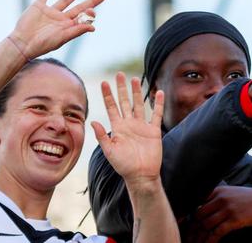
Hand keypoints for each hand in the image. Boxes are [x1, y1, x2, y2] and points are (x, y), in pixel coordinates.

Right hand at [9, 0, 105, 59]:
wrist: (23, 43)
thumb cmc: (43, 44)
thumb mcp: (62, 38)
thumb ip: (77, 31)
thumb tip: (93, 27)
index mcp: (68, 27)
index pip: (83, 18)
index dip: (91, 13)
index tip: (94, 10)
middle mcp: (61, 19)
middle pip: (79, 7)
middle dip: (91, 1)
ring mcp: (50, 12)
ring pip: (66, 0)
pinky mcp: (38, 7)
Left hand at [92, 72, 163, 186]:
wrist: (141, 175)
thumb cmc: (124, 165)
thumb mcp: (110, 151)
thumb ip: (102, 136)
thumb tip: (93, 121)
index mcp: (118, 128)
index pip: (111, 107)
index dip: (107, 95)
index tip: (104, 83)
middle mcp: (129, 124)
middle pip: (125, 102)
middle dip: (121, 88)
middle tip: (119, 74)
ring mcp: (142, 126)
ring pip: (139, 105)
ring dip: (137, 92)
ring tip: (135, 79)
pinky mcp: (153, 131)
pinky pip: (156, 114)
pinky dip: (158, 103)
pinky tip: (158, 92)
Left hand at [187, 186, 251, 242]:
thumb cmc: (248, 199)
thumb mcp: (230, 193)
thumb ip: (215, 199)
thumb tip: (199, 211)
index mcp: (217, 190)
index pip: (196, 202)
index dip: (186, 215)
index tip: (180, 224)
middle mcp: (220, 198)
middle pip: (198, 215)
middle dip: (192, 229)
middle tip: (188, 238)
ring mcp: (227, 209)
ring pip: (206, 225)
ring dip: (199, 238)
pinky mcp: (235, 220)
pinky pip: (217, 233)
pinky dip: (210, 241)